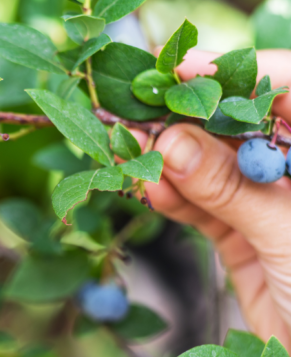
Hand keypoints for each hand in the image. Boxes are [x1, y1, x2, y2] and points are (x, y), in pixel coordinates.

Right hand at [144, 50, 290, 343]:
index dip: (239, 75)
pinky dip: (174, 199)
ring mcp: (271, 205)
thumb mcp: (286, 234)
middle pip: (241, 128)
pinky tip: (149, 189)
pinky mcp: (244, 238)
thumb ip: (227, 188)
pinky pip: (203, 207)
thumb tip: (170, 144)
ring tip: (130, 152)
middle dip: (191, 120)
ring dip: (171, 162)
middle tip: (139, 113)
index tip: (184, 69)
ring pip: (214, 168)